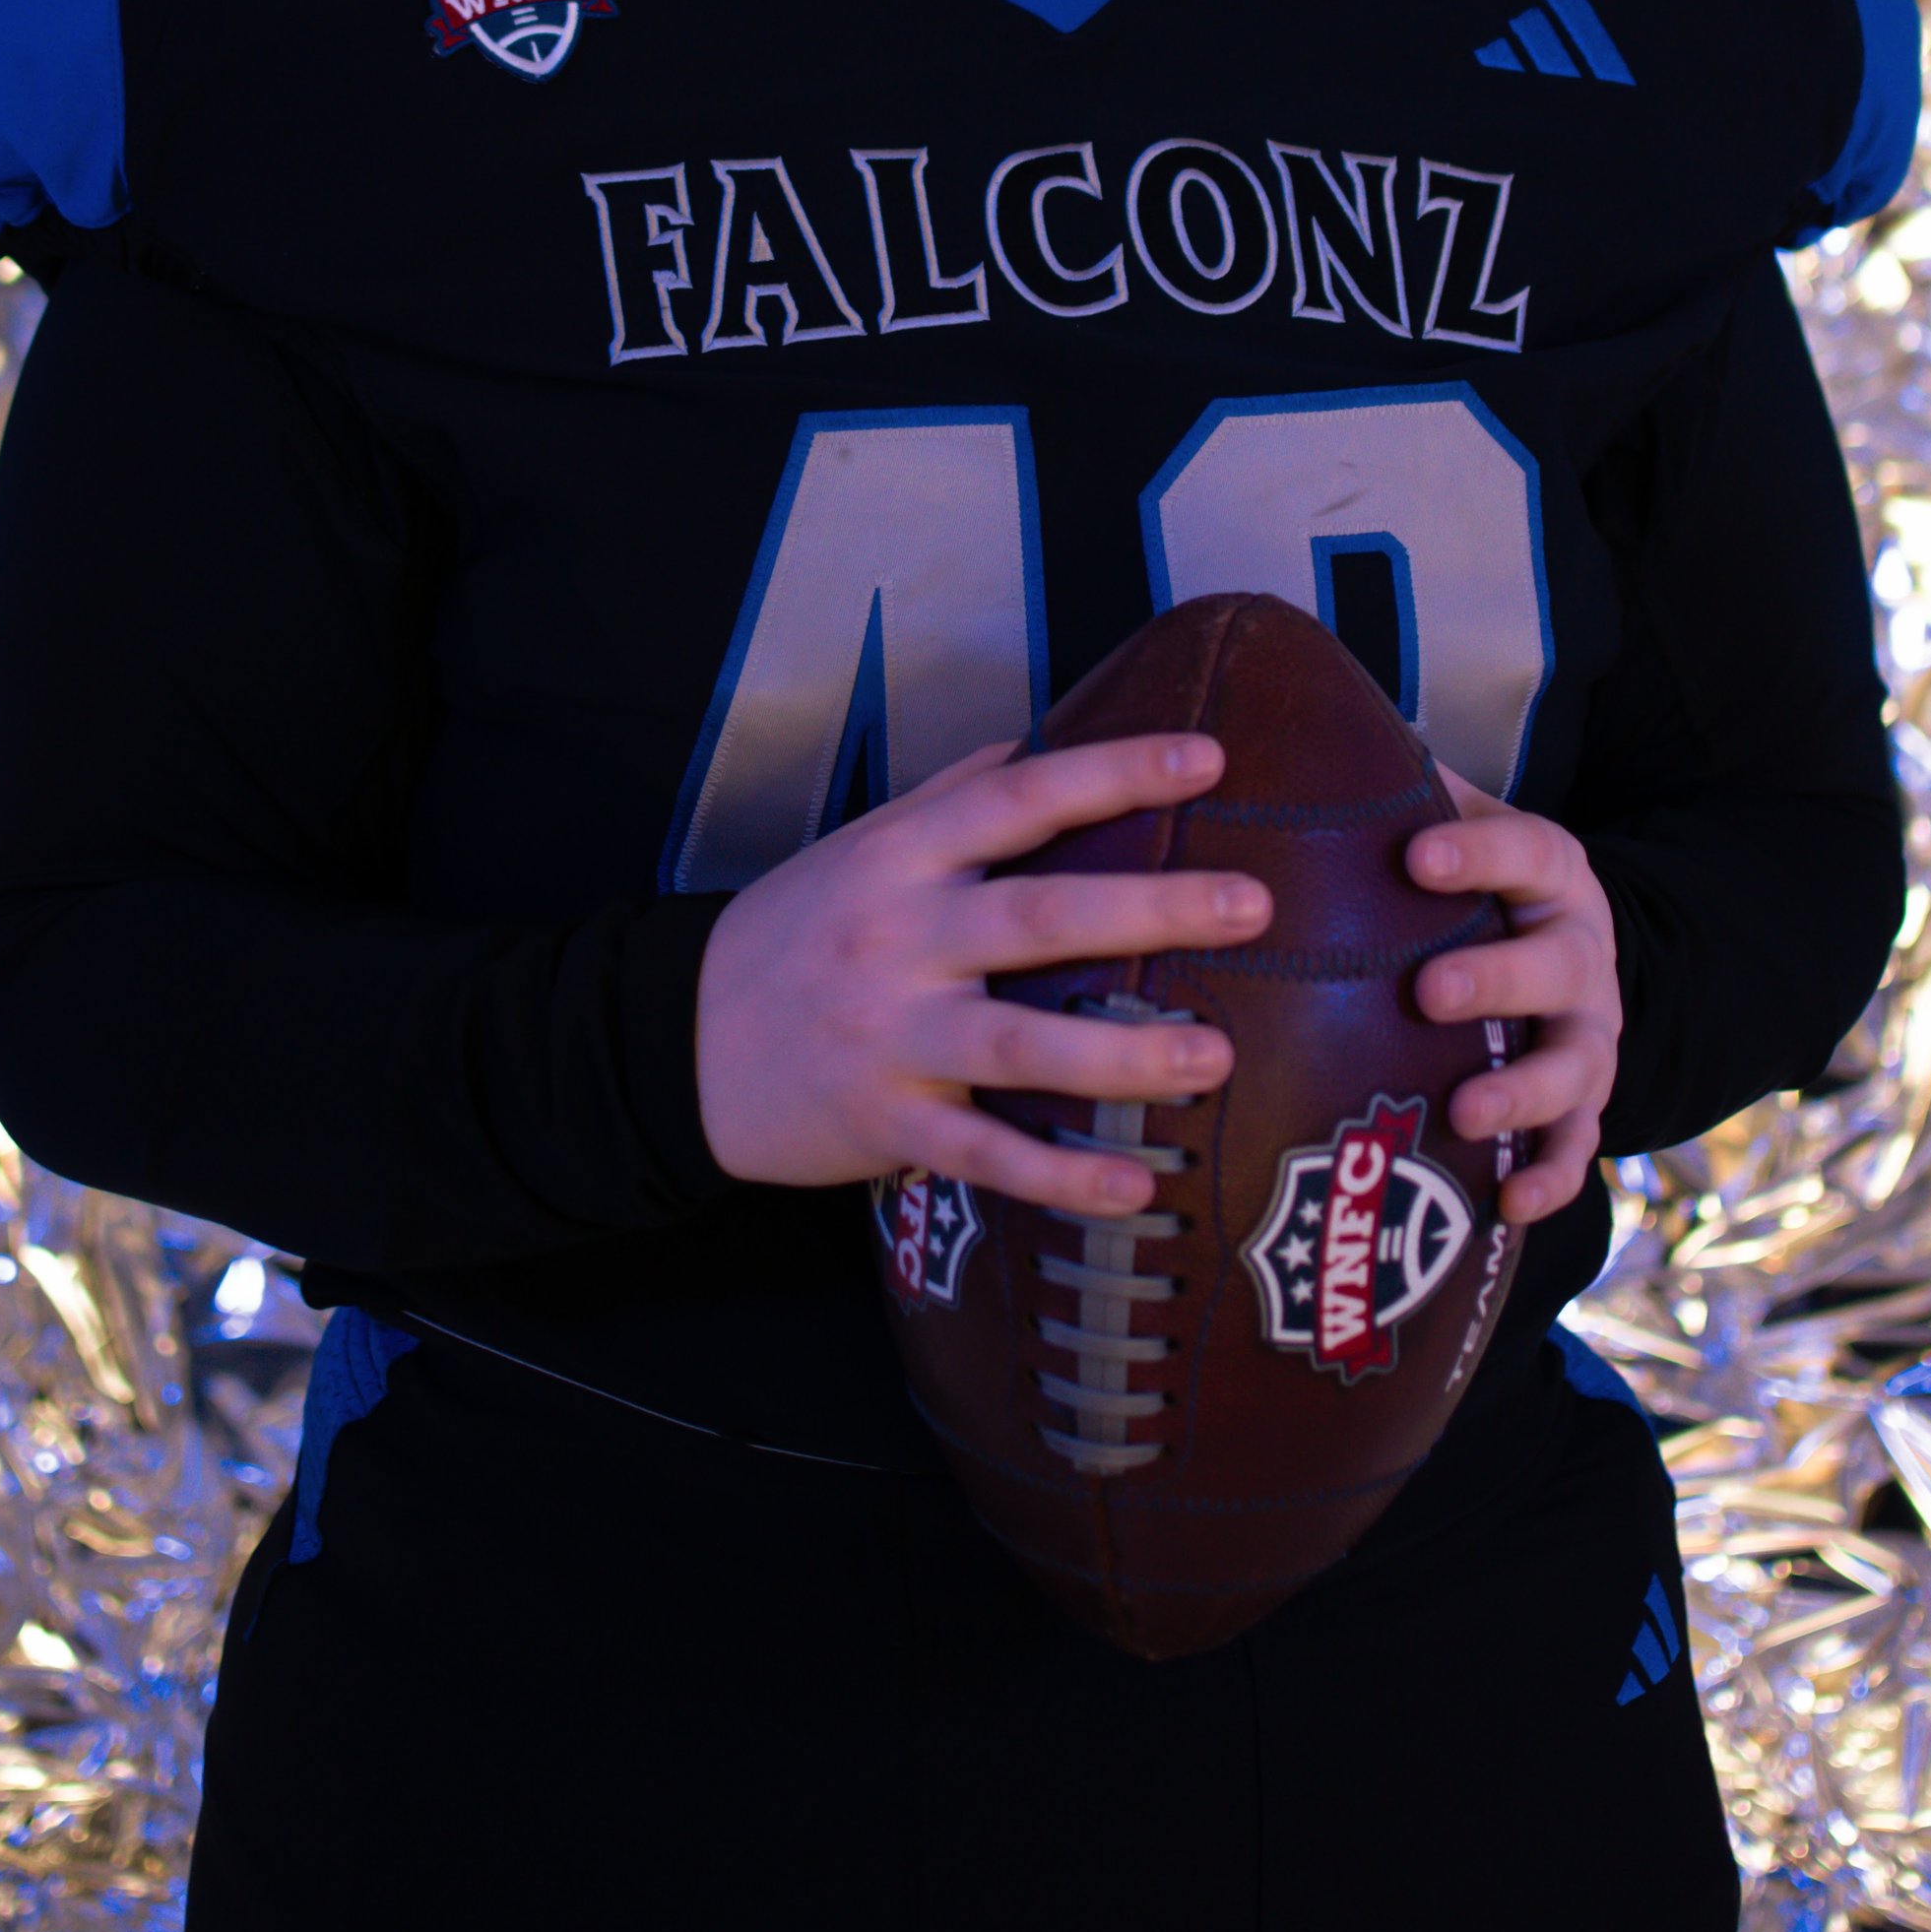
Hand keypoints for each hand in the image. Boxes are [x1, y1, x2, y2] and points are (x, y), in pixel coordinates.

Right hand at [694, 736, 1271, 1219]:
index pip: (1023, 798)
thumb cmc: (796, 931)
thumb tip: (1042, 742)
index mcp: (904, 855)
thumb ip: (955, 796)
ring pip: (1021, 1043)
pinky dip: (1060, 1176)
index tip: (1208, 758)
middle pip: (1040, 917)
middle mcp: (902, 936)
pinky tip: (1135, 1189)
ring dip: (1124, 1054)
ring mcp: (892, 1034)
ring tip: (1215, 1057)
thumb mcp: (861, 845)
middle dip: (1153, 910)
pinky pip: (984, 1154)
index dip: (1115, 772)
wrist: (678, 1040)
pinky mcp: (886, 1123)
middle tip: (1253, 905)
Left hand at [1406, 777, 1620, 1225]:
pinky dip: (1550, 1179)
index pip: (1526, 852)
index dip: (1478, 855)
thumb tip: (1303, 740)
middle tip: (1429, 993)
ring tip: (1465, 1114)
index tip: (1414, 857)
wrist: (1573, 961)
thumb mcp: (1463, 832)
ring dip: (1523, 1092)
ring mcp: (1589, 1038)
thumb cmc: (1482, 895)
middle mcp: (1582, 957)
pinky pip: (1577, 1149)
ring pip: (1574, 1068)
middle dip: (1495, 980)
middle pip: (1556, 967)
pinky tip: (1508, 1205)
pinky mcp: (1585, 1108)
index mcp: (1550, 876)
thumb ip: (1405, 797)